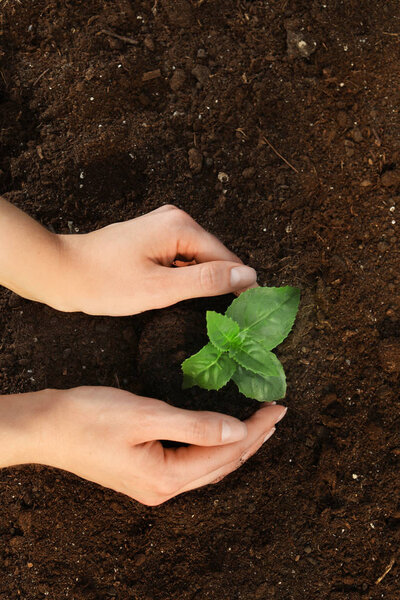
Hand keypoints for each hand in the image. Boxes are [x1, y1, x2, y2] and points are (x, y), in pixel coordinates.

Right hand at [11, 387, 285, 505]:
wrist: (46, 427)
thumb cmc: (90, 417)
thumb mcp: (146, 415)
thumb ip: (195, 425)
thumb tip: (238, 432)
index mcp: (166, 477)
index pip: (226, 454)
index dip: (255, 430)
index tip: (278, 407)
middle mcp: (163, 489)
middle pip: (222, 466)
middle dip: (253, 439)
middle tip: (277, 414)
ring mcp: (153, 485)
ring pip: (208, 468)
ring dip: (236, 446)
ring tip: (259, 426)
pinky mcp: (145, 474)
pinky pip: (191, 466)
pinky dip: (213, 450)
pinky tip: (221, 439)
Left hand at [58, 204, 256, 314]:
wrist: (62, 272)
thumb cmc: (105, 283)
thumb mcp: (161, 288)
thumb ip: (207, 281)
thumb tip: (249, 276)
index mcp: (181, 226)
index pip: (226, 258)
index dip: (238, 285)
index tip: (247, 312)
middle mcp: (175, 219)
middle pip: (212, 256)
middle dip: (216, 283)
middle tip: (221, 316)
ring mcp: (162, 226)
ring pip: (196, 258)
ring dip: (197, 281)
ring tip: (194, 307)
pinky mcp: (152, 236)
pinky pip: (179, 257)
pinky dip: (181, 276)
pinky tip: (171, 292)